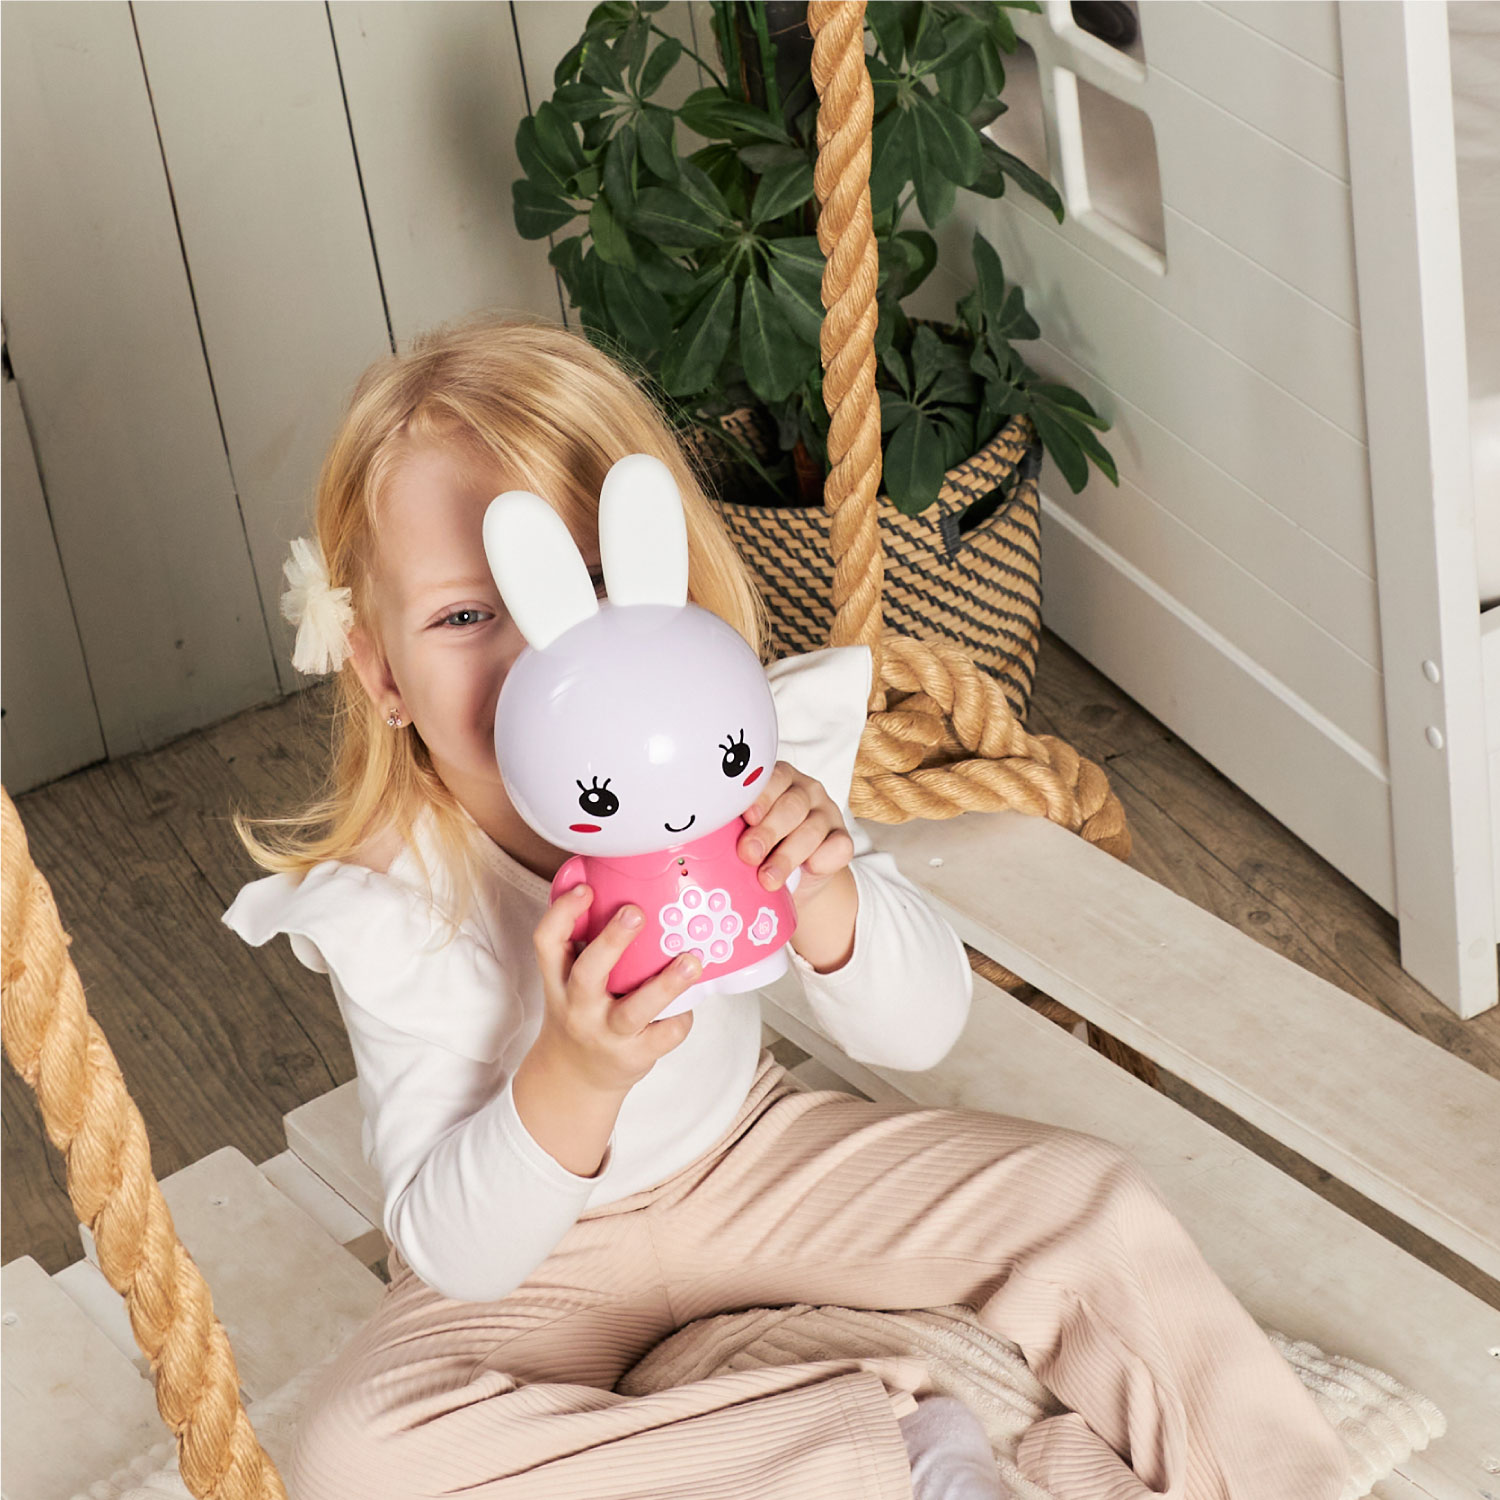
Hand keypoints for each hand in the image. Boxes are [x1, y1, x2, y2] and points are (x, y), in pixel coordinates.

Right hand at [531, 887, 699, 1095]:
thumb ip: (586, 942)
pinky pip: (663, 1034)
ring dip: (665, 985)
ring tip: (691, 961)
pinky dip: (681, 1015)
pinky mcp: (635, 1056)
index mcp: (559, 980)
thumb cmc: (582, 1011)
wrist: (575, 1077)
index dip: (562, 913)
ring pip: (634, 1010)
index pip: (547, 942)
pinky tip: (693, 998)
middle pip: (587, 973)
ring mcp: (606, 1033)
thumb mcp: (569, 979)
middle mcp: (578, 1007)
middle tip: (636, 912)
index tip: (585, 888)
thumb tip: (623, 885)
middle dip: (612, 942)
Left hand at [737, 760, 854, 906]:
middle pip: (791, 805)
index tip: (747, 816)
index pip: (772, 778)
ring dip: (788, 855)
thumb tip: (705, 847)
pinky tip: (808, 870)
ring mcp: (826, 813)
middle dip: (768, 831)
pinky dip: (822, 859)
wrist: (792, 879)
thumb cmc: (761, 850)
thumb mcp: (744, 835)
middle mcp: (804, 791)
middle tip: (748, 854)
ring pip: (812, 829)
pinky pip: (839, 846)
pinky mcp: (843, 839)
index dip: (760, 797)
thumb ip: (732, 832)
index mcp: (776, 781)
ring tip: (767, 879)